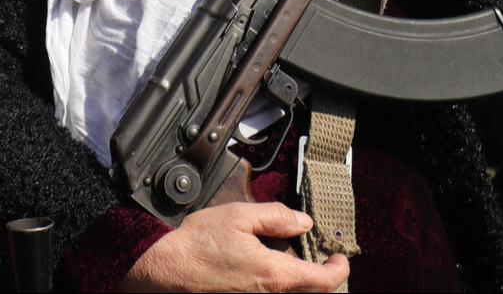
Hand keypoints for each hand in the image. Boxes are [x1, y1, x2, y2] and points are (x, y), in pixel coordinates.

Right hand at [118, 202, 349, 292]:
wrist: (163, 271)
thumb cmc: (196, 245)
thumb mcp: (238, 217)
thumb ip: (275, 217)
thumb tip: (302, 222)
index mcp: (273, 274)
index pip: (323, 281)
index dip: (338, 270)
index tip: (339, 259)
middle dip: (321, 279)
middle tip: (322, 263)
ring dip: (299, 284)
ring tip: (295, 267)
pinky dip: (277, 287)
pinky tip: (267, 274)